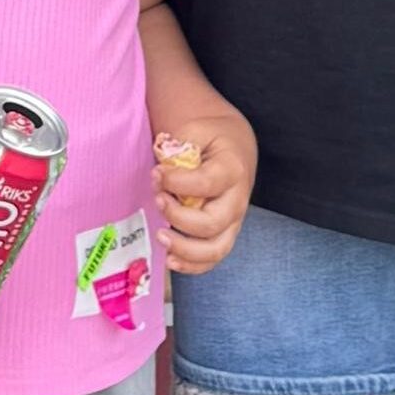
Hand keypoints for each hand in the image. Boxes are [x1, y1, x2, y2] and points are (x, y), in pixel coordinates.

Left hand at [152, 114, 256, 273]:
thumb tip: (162, 167)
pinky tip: (171, 260)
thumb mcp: (197, 129)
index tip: (157, 172)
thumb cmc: (212, 137)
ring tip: (161, 236)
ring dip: (185, 249)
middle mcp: (237, 199)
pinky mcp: (225, 233)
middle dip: (179, 216)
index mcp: (232, 169)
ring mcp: (233, 220)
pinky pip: (213, 258)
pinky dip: (193, 265)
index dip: (177, 182)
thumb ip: (179, 145)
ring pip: (216, 248)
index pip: (206, 183)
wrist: (234, 145)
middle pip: (212, 222)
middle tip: (158, 200)